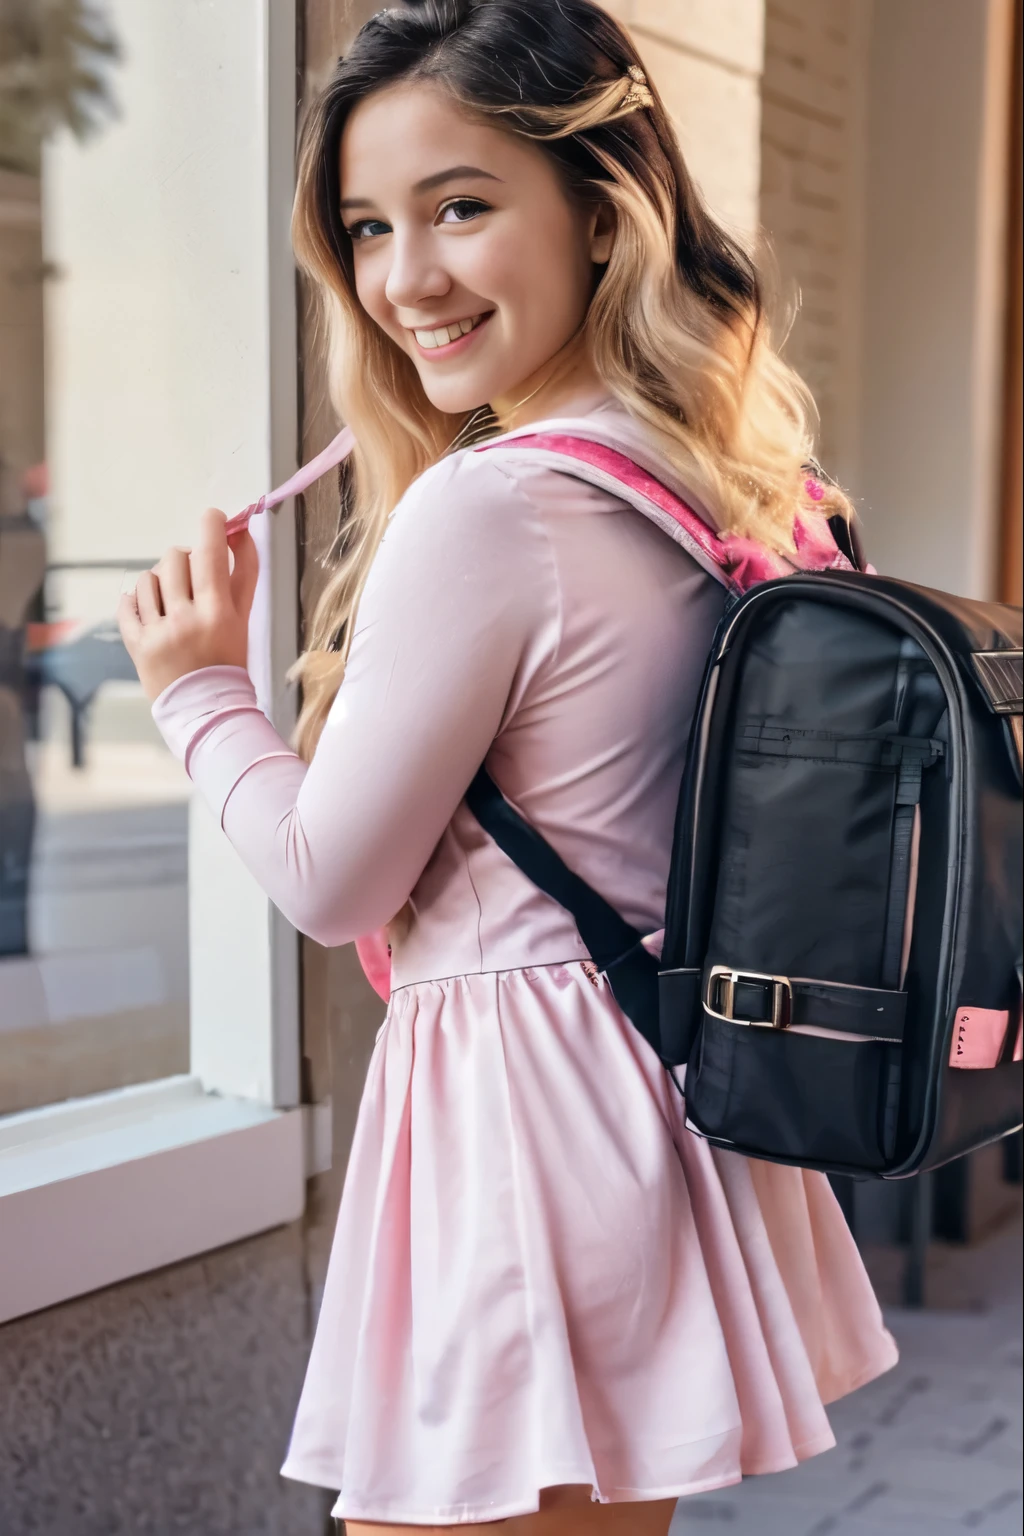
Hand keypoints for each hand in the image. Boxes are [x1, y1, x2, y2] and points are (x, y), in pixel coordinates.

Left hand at [118, 508, 259, 700]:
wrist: (207, 709)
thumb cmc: (229, 662)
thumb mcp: (243, 619)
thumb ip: (244, 574)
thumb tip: (241, 531)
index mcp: (218, 612)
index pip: (210, 552)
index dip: (212, 524)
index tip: (213, 517)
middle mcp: (186, 618)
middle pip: (175, 557)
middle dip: (185, 558)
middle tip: (192, 575)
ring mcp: (158, 632)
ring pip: (148, 578)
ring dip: (160, 581)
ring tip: (170, 600)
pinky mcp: (137, 644)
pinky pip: (126, 605)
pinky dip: (135, 601)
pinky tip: (149, 609)